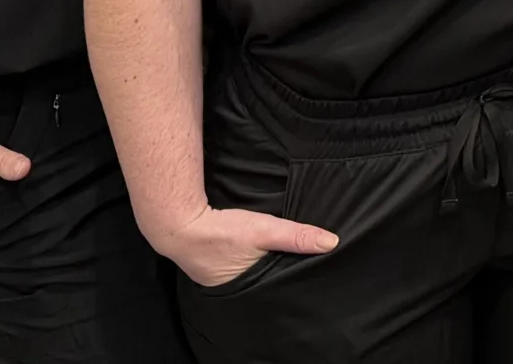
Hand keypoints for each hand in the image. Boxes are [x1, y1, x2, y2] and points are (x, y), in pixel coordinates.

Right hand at [151, 200, 339, 288]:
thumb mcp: (265, 230)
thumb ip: (297, 236)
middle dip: (279, 277)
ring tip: (281, 259)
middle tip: (300, 268)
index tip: (310, 277)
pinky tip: (256, 252)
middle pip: (264, 284)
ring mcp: (219, 279)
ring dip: (263, 267)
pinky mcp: (213, 264)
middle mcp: (231, 290)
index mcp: (245, 291)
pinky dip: (248, 260)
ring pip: (251, 275)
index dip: (292, 283)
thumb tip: (331, 243)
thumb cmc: (222, 230)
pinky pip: (238, 266)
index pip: (276, 291)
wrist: (180, 221)